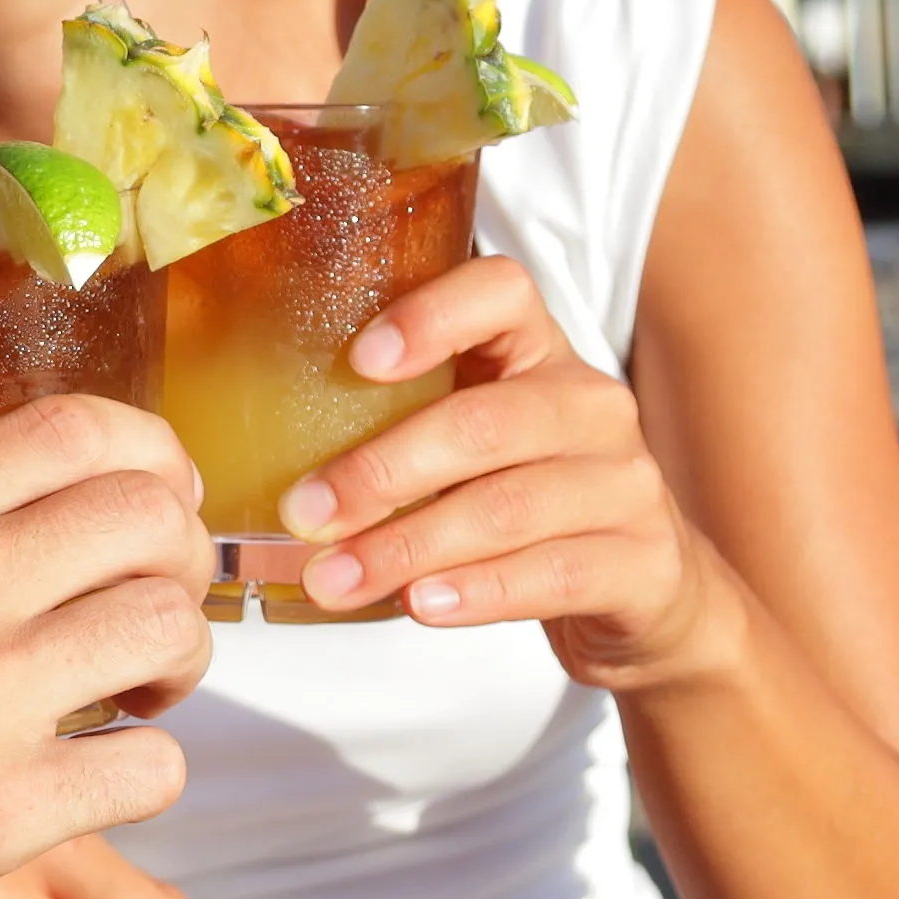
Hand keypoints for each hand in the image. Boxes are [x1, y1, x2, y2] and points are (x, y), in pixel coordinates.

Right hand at [0, 394, 213, 898]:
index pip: (76, 429)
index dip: (149, 460)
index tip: (155, 504)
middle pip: (148, 517)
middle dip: (178, 564)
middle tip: (149, 618)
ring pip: (167, 631)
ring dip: (175, 671)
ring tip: (131, 706)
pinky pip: (146, 770)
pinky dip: (141, 778)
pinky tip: (91, 790)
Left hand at [272, 254, 740, 691]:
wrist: (645, 591)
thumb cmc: (523, 500)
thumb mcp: (472, 442)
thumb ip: (397, 424)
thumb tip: (253, 449)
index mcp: (539, 352)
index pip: (502, 293)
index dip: (432, 317)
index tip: (358, 360)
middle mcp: (591, 404)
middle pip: (486, 421)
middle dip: (382, 471)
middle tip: (305, 515)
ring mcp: (626, 483)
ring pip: (509, 507)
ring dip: (408, 547)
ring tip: (335, 579)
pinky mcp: (644, 561)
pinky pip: (554, 573)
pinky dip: (478, 591)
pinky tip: (420, 605)